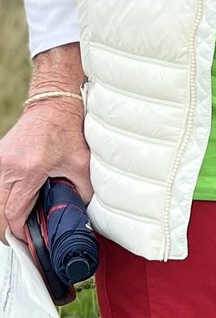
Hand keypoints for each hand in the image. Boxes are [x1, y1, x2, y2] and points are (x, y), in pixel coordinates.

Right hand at [0, 97, 91, 240]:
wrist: (54, 102)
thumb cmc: (66, 128)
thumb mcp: (81, 162)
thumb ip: (82, 190)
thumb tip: (80, 213)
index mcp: (29, 170)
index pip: (15, 214)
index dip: (21, 232)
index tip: (29, 240)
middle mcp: (8, 167)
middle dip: (10, 227)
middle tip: (23, 235)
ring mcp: (0, 161)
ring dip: (5, 213)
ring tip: (21, 220)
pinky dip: (4, 197)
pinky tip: (17, 201)